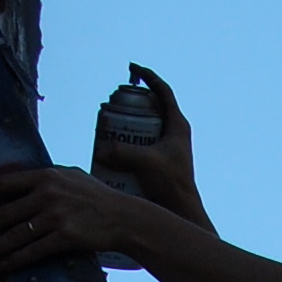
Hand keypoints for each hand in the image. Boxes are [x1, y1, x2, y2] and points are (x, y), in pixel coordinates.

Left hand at [0, 161, 141, 271]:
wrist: (123, 217)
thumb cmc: (99, 197)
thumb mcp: (72, 176)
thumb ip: (48, 177)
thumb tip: (25, 180)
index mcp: (45, 176)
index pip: (3, 184)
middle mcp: (46, 194)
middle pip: (4, 213)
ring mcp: (54, 217)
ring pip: (14, 235)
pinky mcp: (63, 238)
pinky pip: (31, 252)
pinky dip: (13, 261)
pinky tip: (4, 266)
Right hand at [94, 63, 202, 218]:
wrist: (182, 212)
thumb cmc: (171, 185)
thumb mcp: (145, 162)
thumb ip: (121, 151)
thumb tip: (100, 149)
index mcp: (178, 125)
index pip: (163, 91)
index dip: (148, 77)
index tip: (132, 68)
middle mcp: (174, 133)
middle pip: (150, 108)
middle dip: (129, 104)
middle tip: (110, 104)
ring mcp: (166, 147)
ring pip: (143, 127)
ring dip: (125, 124)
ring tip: (105, 125)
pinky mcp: (159, 162)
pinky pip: (140, 145)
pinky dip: (125, 143)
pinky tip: (110, 148)